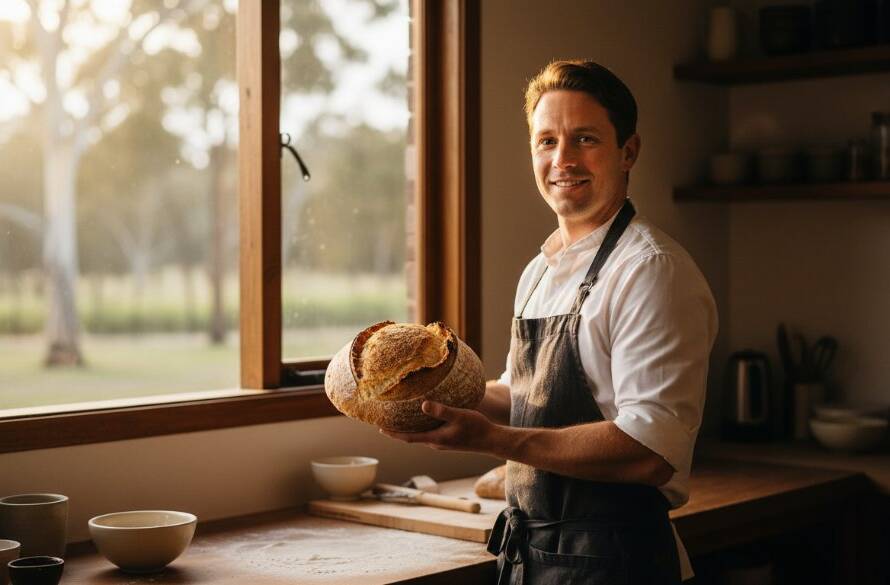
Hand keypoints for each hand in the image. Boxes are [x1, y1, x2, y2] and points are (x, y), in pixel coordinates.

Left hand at [381, 400, 499, 453]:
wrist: (492, 441)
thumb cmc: (476, 428)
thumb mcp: (459, 416)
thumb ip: (441, 411)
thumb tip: (423, 405)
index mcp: (435, 439)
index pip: (408, 438)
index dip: (393, 433)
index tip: (380, 428)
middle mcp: (436, 443)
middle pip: (411, 437)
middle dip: (397, 431)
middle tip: (384, 422)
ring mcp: (442, 443)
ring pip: (420, 436)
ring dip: (408, 430)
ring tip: (398, 420)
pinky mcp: (448, 440)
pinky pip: (429, 434)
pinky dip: (420, 428)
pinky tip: (422, 419)